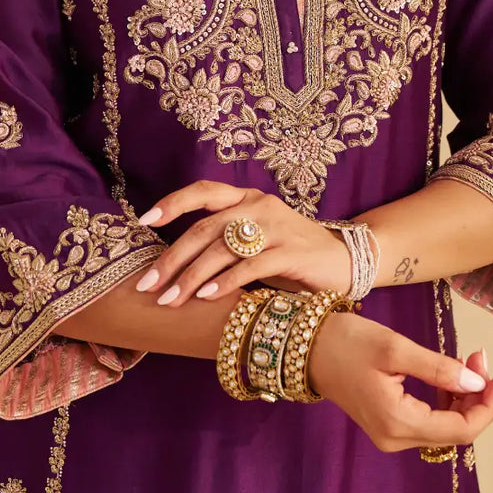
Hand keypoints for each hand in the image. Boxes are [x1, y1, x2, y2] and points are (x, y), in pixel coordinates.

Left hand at [134, 181, 352, 305]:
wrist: (348, 261)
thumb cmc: (292, 256)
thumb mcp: (256, 242)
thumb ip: (223, 244)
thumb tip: (173, 267)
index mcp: (247, 199)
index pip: (203, 191)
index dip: (172, 203)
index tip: (144, 220)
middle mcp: (259, 206)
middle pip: (205, 228)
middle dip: (172, 259)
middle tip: (149, 285)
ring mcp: (277, 227)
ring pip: (223, 248)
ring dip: (192, 277)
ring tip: (172, 300)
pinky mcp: (293, 251)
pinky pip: (250, 265)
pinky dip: (225, 282)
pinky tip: (207, 298)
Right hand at [307, 318, 492, 452]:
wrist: (306, 348)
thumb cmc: (346, 342)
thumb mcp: (395, 348)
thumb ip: (439, 368)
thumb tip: (477, 384)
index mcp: (398, 422)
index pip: (462, 429)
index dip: (489, 406)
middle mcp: (396, 438)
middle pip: (456, 431)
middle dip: (479, 397)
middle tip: (480, 357)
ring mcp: (391, 435)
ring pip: (445, 427)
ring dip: (465, 397)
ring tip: (470, 360)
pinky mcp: (388, 425)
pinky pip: (431, 421)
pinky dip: (448, 399)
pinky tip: (452, 375)